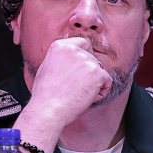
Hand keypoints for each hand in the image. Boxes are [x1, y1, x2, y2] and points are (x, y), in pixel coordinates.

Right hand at [13, 37, 112, 152]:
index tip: (83, 66)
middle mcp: (74, 50)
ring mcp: (87, 61)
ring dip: (94, 83)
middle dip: (89, 73)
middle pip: (93, 58)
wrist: (48, 109)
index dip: (87, 54)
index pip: (84, 43)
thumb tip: (73, 55)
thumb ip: (62, 57)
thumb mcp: (48, 66)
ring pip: (100, 70)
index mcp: (60, 46)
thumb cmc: (45, 93)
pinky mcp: (98, 73)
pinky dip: (101, 91)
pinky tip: (86, 97)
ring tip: (77, 92)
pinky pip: (107, 82)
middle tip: (74, 86)